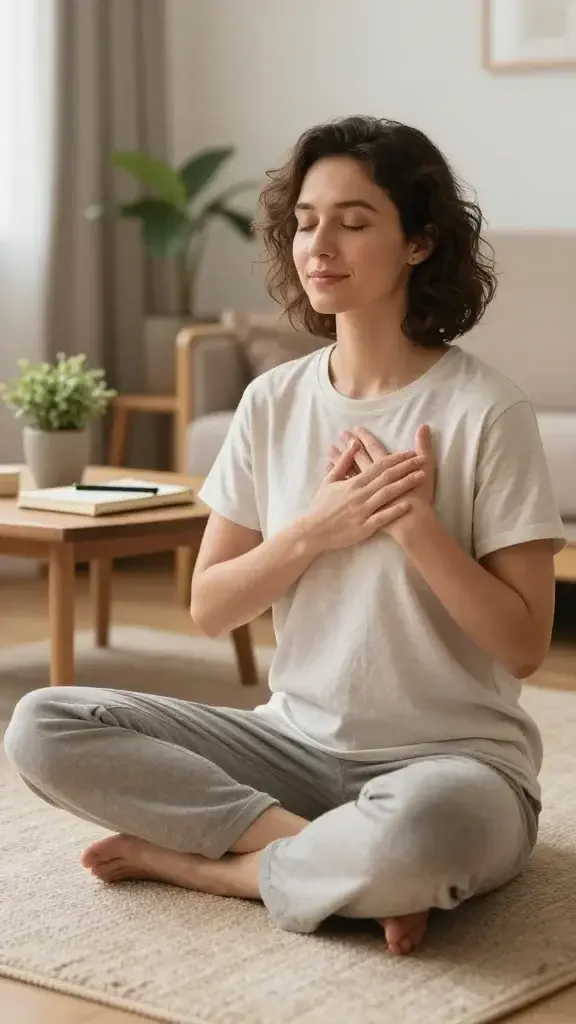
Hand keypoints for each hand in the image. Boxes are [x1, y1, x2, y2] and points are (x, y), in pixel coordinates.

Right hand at [301, 437, 426, 552]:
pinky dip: (395, 511)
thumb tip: (354, 443)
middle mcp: (360, 495)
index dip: (396, 458)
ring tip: (422, 476)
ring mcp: (362, 511)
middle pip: (387, 477)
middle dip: (407, 467)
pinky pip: (382, 518)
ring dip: (406, 484)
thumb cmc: (322, 506)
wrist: (313, 531)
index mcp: (353, 483)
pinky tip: (409, 505)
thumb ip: (343, 462)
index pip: (378, 466)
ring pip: (387, 494)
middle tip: (423, 459)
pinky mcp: (364, 527)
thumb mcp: (329, 481)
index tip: (411, 452)